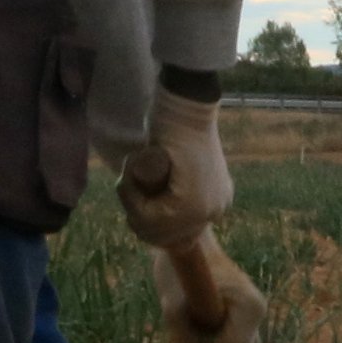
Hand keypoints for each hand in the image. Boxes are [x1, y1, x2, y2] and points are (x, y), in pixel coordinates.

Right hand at [115, 87, 230, 248]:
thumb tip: (151, 214)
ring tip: (127, 178)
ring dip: (132, 207)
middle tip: (126, 186)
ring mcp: (206, 210)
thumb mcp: (179, 167)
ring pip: (154, 229)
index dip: (145, 222)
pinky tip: (128, 179)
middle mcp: (215, 211)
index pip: (174, 234)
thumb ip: (175, 187)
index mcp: (215, 205)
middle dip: (136, 217)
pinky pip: (151, 217)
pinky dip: (133, 200)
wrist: (186, 106)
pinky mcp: (191, 203)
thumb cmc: (176, 129)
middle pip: (163, 236)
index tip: (133, 198)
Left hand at [158, 230, 264, 342]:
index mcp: (251, 309)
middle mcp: (258, 317)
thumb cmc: (183, 269)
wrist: (185, 242)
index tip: (185, 324)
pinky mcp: (242, 323)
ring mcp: (252, 321)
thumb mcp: (174, 310)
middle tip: (186, 321)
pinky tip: (197, 324)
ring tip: (191, 320)